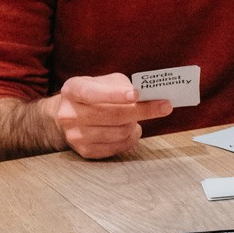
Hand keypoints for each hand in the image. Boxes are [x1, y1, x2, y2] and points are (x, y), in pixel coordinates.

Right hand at [49, 73, 171, 158]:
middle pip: (112, 115)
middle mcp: (69, 114)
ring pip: (118, 132)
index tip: (137, 94)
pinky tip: (131, 130)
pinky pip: (117, 147)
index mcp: (73, 90)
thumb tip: (148, 96)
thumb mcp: (104, 81)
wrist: (71, 114)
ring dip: (135, 124)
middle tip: (164, 106)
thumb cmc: (95, 94)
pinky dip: (131, 138)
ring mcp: (75, 135)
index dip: (115, 95)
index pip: (93, 93)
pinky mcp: (85, 151)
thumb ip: (123, 86)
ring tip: (137, 118)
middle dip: (142, 111)